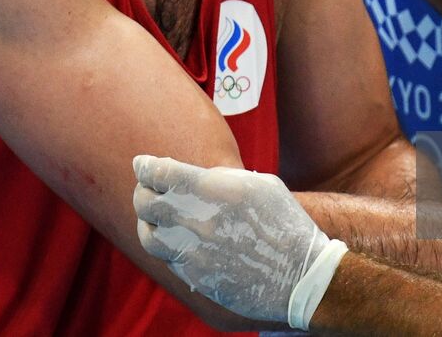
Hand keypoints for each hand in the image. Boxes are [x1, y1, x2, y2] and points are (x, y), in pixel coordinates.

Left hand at [133, 154, 348, 328]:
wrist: (300, 275)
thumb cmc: (285, 223)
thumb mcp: (259, 185)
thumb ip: (222, 178)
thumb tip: (195, 178)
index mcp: (215, 190)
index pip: (162, 173)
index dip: (145, 166)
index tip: (141, 163)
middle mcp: (198, 221)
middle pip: (146, 203)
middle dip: (141, 192)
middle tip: (144, 188)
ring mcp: (194, 252)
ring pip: (148, 235)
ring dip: (146, 222)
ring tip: (152, 218)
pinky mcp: (196, 277)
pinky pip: (168, 259)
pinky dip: (166, 246)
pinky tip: (176, 240)